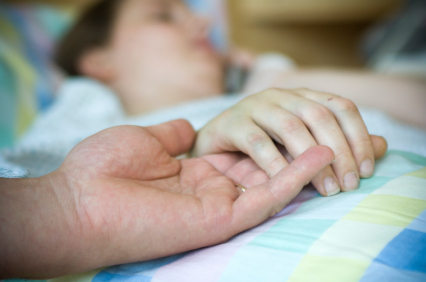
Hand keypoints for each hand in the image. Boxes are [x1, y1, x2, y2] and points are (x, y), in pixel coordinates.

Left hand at [0, 120, 333, 278]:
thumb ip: (174, 137)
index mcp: (196, 173)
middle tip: (335, 136)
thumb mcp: (145, 141)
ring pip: (276, 187)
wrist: (76, 201)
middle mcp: (213, 190)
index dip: (273, 142)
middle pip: (267, 172)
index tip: (298, 125)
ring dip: (307, 167)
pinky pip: (267, 198)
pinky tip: (319, 157)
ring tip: (339, 144)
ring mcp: (219, 207)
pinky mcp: (221, 219)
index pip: (246, 156)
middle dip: (301, 155)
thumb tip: (188, 130)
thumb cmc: (101, 169)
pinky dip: (295, 179)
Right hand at [193, 88, 387, 196]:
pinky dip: (276, 163)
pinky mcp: (232, 122)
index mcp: (303, 97)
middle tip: (348, 185)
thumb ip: (340, 144)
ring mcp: (255, 106)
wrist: (215, 147)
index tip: (367, 170)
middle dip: (340, 151)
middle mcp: (282, 96)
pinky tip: (287, 182)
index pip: (341, 106)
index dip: (359, 136)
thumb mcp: (304, 146)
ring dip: (311, 160)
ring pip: (291, 126)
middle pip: (320, 115)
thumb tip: (381, 145)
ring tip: (326, 189)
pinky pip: (257, 141)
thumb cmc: (264, 147)